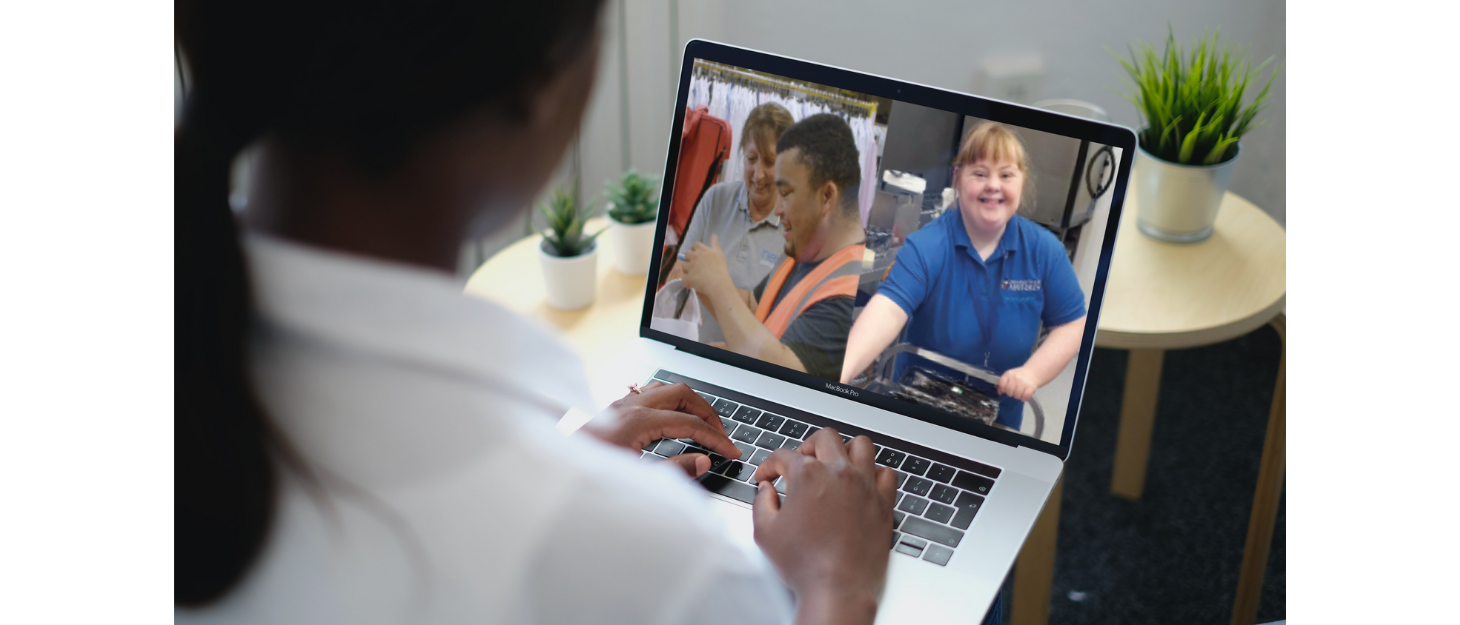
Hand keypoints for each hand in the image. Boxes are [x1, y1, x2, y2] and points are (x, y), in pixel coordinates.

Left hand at [581, 382, 741, 476]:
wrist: (554, 475)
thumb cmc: (588, 476)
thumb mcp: (636, 478)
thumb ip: (674, 470)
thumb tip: (703, 462)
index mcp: (638, 421)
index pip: (690, 423)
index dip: (715, 438)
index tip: (730, 451)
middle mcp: (629, 406)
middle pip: (682, 394)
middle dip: (707, 413)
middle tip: (721, 434)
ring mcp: (619, 405)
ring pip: (665, 389)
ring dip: (688, 404)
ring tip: (701, 424)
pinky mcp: (612, 410)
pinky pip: (648, 394)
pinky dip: (668, 403)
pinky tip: (671, 418)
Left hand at [679, 235, 732, 303]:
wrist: (718, 283)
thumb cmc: (721, 268)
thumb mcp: (719, 254)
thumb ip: (715, 244)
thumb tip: (714, 235)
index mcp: (702, 250)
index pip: (695, 244)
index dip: (696, 249)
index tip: (700, 254)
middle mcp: (695, 257)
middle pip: (687, 254)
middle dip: (690, 258)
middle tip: (696, 264)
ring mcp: (690, 267)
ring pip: (684, 266)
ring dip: (688, 270)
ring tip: (694, 274)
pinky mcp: (688, 277)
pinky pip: (684, 278)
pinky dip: (687, 280)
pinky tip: (692, 283)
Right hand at [751, 429, 896, 623]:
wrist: (837, 588)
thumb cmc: (805, 564)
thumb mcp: (765, 532)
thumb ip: (761, 503)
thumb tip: (766, 491)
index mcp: (808, 476)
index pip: (784, 456)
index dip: (769, 465)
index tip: (767, 476)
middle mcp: (839, 474)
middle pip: (825, 438)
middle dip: (807, 446)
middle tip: (800, 462)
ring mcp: (865, 486)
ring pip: (861, 445)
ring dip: (844, 450)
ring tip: (834, 464)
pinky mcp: (883, 503)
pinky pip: (887, 473)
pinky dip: (875, 473)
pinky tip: (862, 483)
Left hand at [997, 366, 1037, 401]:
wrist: (1033, 372)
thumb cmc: (1020, 375)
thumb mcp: (1010, 376)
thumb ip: (1003, 383)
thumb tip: (999, 392)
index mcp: (1009, 374)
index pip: (1001, 384)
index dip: (1003, 389)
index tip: (1005, 389)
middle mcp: (1016, 378)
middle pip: (1009, 392)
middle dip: (1011, 393)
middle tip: (1014, 391)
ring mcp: (1023, 383)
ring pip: (1016, 396)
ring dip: (1018, 396)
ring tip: (1020, 392)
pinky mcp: (1030, 388)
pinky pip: (1024, 397)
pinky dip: (1024, 398)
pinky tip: (1024, 394)